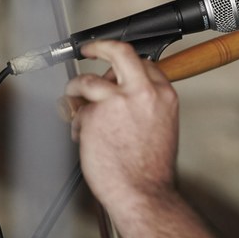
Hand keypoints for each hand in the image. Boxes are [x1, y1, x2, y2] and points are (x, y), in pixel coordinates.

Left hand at [65, 40, 178, 208]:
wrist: (143, 190)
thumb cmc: (150, 166)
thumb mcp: (162, 124)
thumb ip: (145, 101)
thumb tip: (120, 88)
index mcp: (164, 95)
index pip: (145, 63)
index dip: (126, 64)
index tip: (116, 64)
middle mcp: (142, 92)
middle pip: (120, 52)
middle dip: (101, 47)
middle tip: (90, 48)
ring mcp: (117, 101)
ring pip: (88, 81)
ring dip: (76, 90)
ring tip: (73, 101)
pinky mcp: (95, 115)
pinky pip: (79, 111)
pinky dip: (76, 122)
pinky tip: (83, 136)